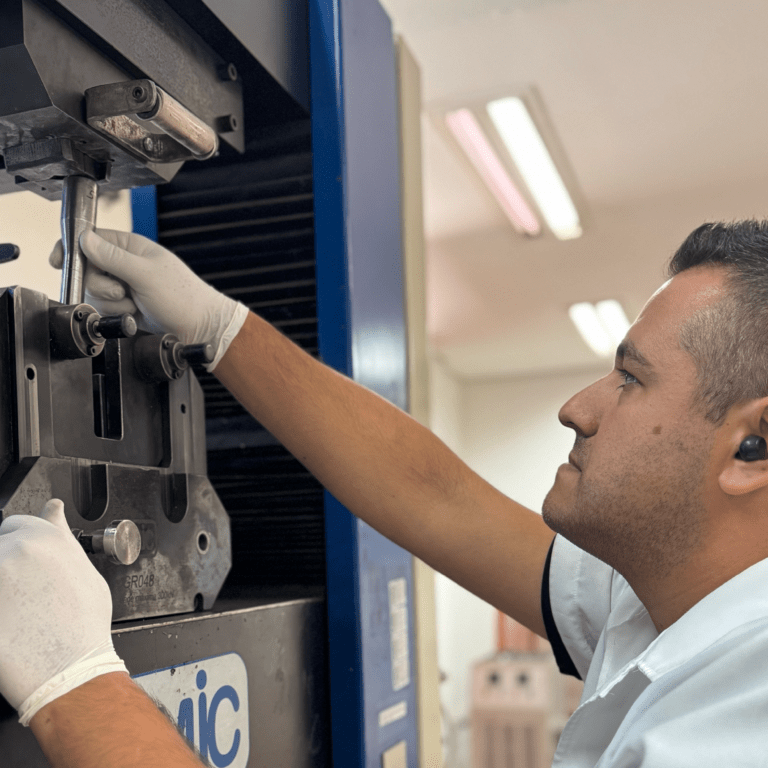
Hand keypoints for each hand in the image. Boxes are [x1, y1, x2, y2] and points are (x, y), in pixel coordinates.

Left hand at [0, 500, 126, 725]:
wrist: (70, 668)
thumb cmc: (82, 624)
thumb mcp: (83, 569)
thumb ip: (60, 534)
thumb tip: (53, 508)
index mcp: (44, 536)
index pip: (14, 525)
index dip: (21, 546)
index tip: (25, 565)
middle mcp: (14, 551)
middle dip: (8, 567)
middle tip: (23, 595)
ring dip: (3, 587)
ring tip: (17, 611)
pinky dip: (0, 608)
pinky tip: (10, 620)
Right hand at [50, 229, 247, 369]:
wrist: (198, 327)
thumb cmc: (182, 296)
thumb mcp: (145, 274)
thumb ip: (113, 257)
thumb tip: (85, 239)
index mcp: (131, 247)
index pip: (92, 239)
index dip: (73, 248)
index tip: (60, 261)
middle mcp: (125, 264)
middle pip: (88, 269)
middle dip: (101, 285)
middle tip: (122, 291)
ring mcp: (125, 285)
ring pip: (95, 291)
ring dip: (112, 303)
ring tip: (134, 304)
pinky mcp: (126, 305)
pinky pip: (105, 308)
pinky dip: (117, 314)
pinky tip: (135, 314)